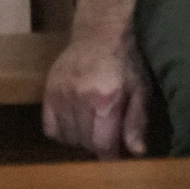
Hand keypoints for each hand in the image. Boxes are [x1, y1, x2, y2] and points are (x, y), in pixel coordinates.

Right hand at [43, 29, 151, 159]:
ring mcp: (60, 93)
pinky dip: (62, 132)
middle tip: (110, 140)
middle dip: (100, 147)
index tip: (119, 156)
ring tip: (95, 130)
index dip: (111, 156)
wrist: (100, 32)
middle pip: (85, 142)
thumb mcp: (141, 90)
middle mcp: (78, 98)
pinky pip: (50, 127)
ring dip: (82, 140)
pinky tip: (75, 125)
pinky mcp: (48, 90)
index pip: (101, 144)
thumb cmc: (127, 61)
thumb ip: (137, 122)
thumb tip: (136, 152)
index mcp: (104, 99)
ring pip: (68, 136)